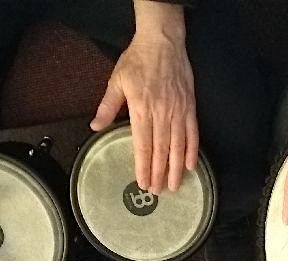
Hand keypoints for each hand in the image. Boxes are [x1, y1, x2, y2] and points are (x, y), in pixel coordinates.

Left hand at [90, 2, 197, 193]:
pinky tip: (191, 165)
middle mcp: (162, 114)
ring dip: (176, 168)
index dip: (143, 167)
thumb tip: (95, 126)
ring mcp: (178, 111)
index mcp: (142, 110)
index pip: (143, 146)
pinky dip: (192, 150)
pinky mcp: (189, 107)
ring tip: (174, 186)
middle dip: (159, 174)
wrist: (162, 42)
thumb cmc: (138, 61)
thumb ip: (107, 106)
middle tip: (157, 192)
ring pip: (177, 146)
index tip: (143, 183)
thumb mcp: (117, 82)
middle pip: (161, 151)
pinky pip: (192, 133)